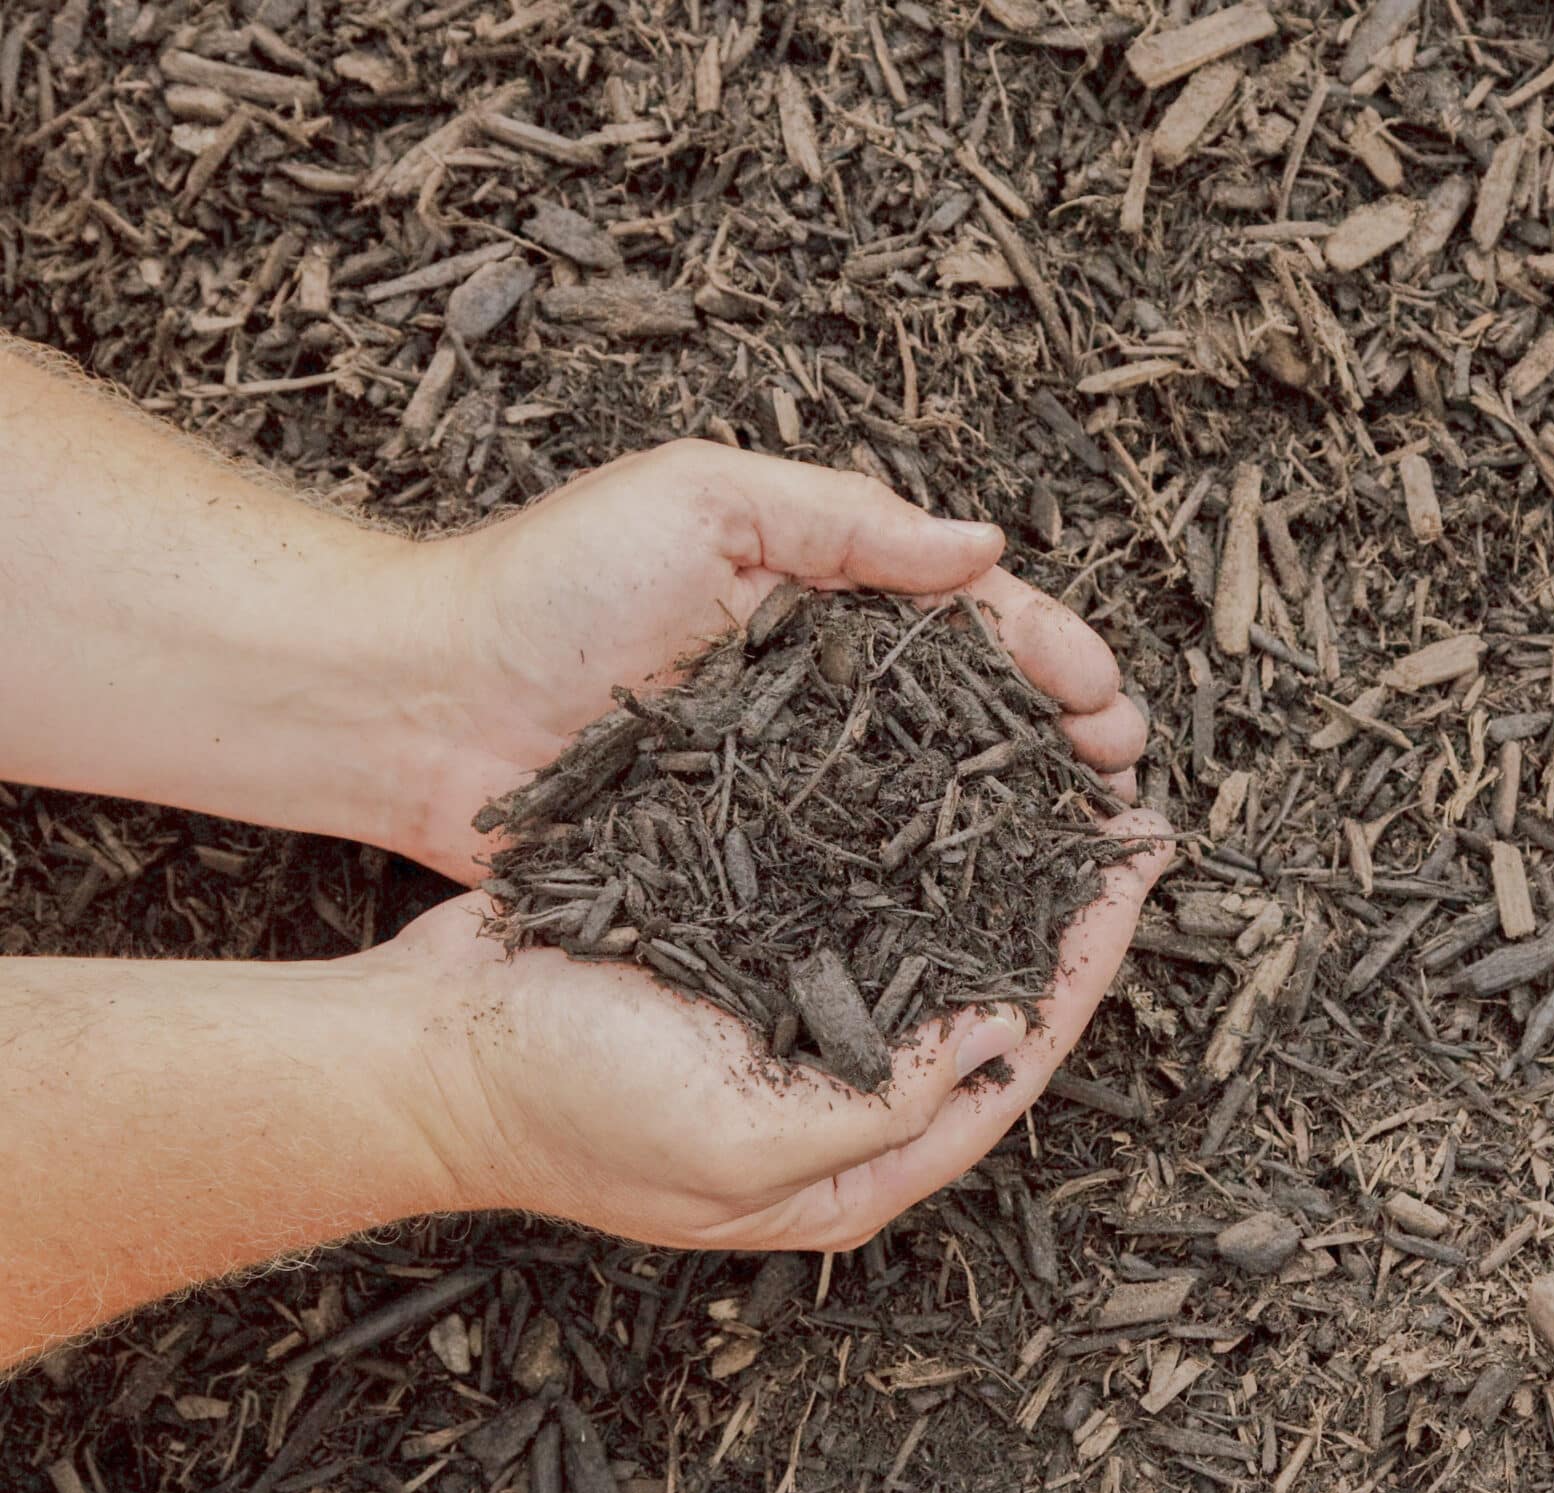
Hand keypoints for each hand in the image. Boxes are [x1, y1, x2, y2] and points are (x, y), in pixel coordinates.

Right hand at [386, 810, 1172, 1248]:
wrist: (422, 1048)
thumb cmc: (561, 1106)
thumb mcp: (737, 1136)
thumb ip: (880, 1106)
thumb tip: (999, 1037)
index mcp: (859, 1168)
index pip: (1016, 1061)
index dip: (1084, 966)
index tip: (1136, 873)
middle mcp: (847, 1102)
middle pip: (991, 1002)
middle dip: (1060, 913)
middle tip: (1119, 815)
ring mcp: (797, 1028)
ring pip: (935, 945)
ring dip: (996, 872)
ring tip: (1056, 787)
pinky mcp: (750, 962)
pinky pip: (859, 907)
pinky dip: (911, 850)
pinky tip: (945, 788)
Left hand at [395, 439, 1149, 882]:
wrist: (419, 705)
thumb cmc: (550, 586)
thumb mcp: (703, 502)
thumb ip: (845, 521)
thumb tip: (984, 548)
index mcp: (827, 599)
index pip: (971, 622)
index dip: (1051, 655)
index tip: (1102, 698)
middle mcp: (826, 695)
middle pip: (977, 718)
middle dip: (1062, 742)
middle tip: (1121, 778)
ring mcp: (793, 781)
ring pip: (933, 804)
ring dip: (1017, 824)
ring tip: (1087, 850)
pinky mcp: (749, 858)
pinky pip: (857, 874)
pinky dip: (927, 892)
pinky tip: (983, 914)